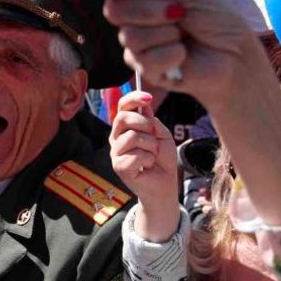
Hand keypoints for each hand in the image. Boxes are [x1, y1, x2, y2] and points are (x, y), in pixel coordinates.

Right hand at [99, 0, 262, 107]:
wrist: (237, 56)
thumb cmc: (218, 20)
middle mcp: (135, 19)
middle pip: (115, 10)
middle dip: (149, 10)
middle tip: (179, 11)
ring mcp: (139, 46)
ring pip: (129, 36)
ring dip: (165, 33)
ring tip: (185, 35)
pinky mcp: (147, 71)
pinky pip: (144, 59)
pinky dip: (171, 53)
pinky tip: (184, 54)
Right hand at [110, 91, 179, 241]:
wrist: (164, 183)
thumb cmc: (162, 159)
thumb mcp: (162, 135)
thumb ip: (152, 121)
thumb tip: (144, 107)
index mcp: (126, 127)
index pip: (122, 106)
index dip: (133, 98)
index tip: (148, 97)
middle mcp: (117, 138)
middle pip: (123, 118)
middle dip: (144, 124)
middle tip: (154, 137)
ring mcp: (116, 152)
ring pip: (132, 137)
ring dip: (150, 145)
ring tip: (152, 154)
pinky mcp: (118, 166)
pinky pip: (135, 155)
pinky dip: (148, 159)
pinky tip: (148, 165)